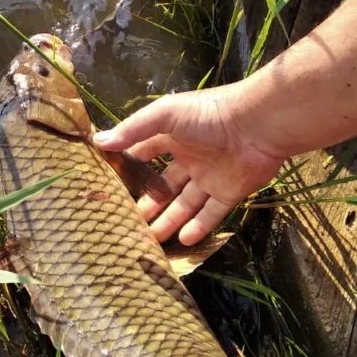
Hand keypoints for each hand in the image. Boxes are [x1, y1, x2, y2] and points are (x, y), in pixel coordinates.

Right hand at [93, 85, 283, 244]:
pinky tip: (183, 241)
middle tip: (129, 223)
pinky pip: (211, 214)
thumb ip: (133, 130)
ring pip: (185, 204)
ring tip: (151, 239)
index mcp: (173, 136)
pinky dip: (198, 227)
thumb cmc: (207, 115)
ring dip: (169, 220)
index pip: (145, 154)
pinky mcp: (230, 192)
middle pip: (165, 186)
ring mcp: (210, 177)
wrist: (257, 125)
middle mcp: (189, 158)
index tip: (110, 187)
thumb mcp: (164, 115)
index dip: (130, 169)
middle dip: (149, 203)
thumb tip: (98, 142)